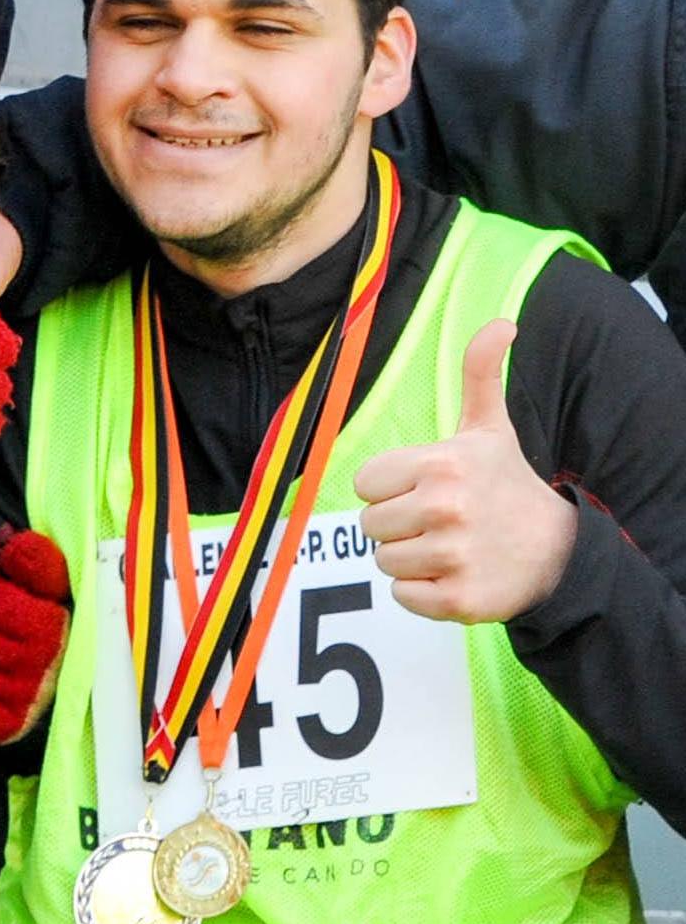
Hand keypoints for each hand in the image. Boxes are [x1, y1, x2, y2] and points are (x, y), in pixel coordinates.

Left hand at [353, 319, 577, 622]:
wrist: (557, 551)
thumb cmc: (507, 484)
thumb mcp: (490, 427)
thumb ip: (481, 373)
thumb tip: (503, 322)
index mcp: (442, 464)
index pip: (365, 484)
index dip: (390, 488)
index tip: (424, 488)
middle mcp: (446, 509)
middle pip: (370, 526)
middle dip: (398, 524)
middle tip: (438, 520)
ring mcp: (453, 557)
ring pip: (385, 562)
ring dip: (410, 558)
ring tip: (448, 545)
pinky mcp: (457, 600)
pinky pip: (403, 596)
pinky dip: (422, 591)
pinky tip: (454, 573)